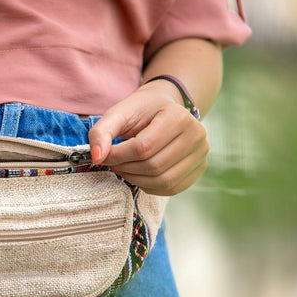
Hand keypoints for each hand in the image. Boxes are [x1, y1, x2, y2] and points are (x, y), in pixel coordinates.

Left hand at [87, 81, 208, 194]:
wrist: (164, 108)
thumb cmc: (140, 111)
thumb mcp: (118, 114)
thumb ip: (102, 132)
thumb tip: (95, 157)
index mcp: (178, 116)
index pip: (144, 147)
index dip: (118, 155)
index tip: (104, 154)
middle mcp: (196, 135)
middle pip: (154, 165)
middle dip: (126, 168)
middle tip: (113, 162)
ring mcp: (201, 154)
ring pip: (163, 180)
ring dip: (136, 179)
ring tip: (124, 167)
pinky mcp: (199, 169)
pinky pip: (171, 188)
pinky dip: (150, 186)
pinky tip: (139, 174)